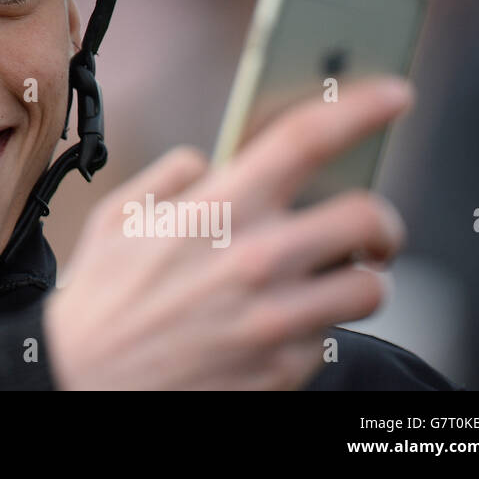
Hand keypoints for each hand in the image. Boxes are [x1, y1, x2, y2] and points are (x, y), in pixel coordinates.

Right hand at [44, 76, 411, 389]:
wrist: (83, 384)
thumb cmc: (98, 298)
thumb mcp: (118, 218)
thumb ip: (171, 176)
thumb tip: (210, 161)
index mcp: (218, 209)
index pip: (306, 138)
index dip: (361, 107)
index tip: (394, 94)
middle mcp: (256, 260)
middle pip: (368, 218)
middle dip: (382, 222)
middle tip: (372, 231)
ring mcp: (275, 320)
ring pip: (370, 289)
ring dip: (359, 281)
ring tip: (332, 283)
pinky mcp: (282, 370)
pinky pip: (330, 339)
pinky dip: (314, 329)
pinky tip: (279, 327)